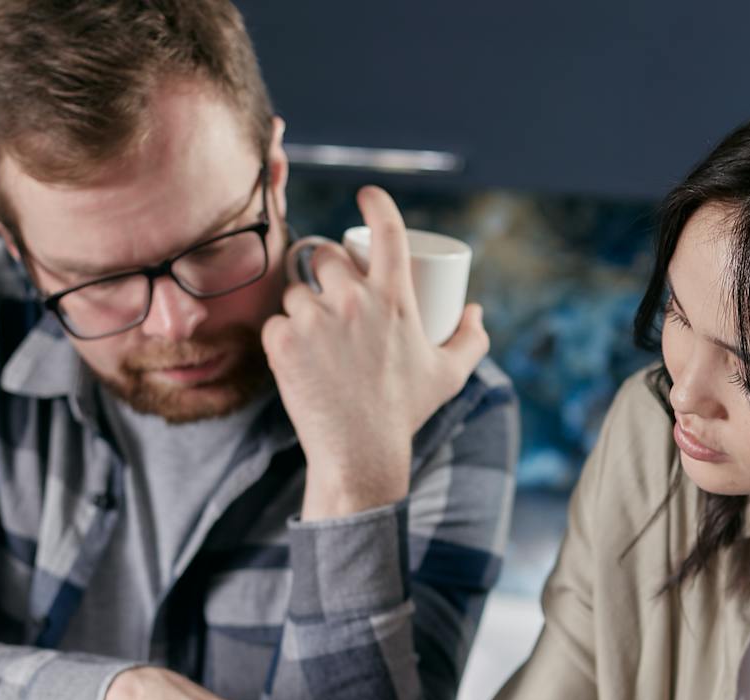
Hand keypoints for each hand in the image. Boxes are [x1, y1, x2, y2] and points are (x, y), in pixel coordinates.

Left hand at [262, 185, 489, 519]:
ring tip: (314, 336)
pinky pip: (275, 322)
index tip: (367, 195)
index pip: (387, 230)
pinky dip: (282, 337)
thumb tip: (474, 311)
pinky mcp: (283, 342)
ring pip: (296, 291)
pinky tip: (294, 356)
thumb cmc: (405, 412)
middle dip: (325, 269)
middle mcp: (354, 300)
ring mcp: (316, 320)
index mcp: (395, 298)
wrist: (360, 453)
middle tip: (329, 296)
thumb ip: (471, 340)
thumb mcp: (448, 375)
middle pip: (326, 256)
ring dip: (301, 306)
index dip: (376, 203)